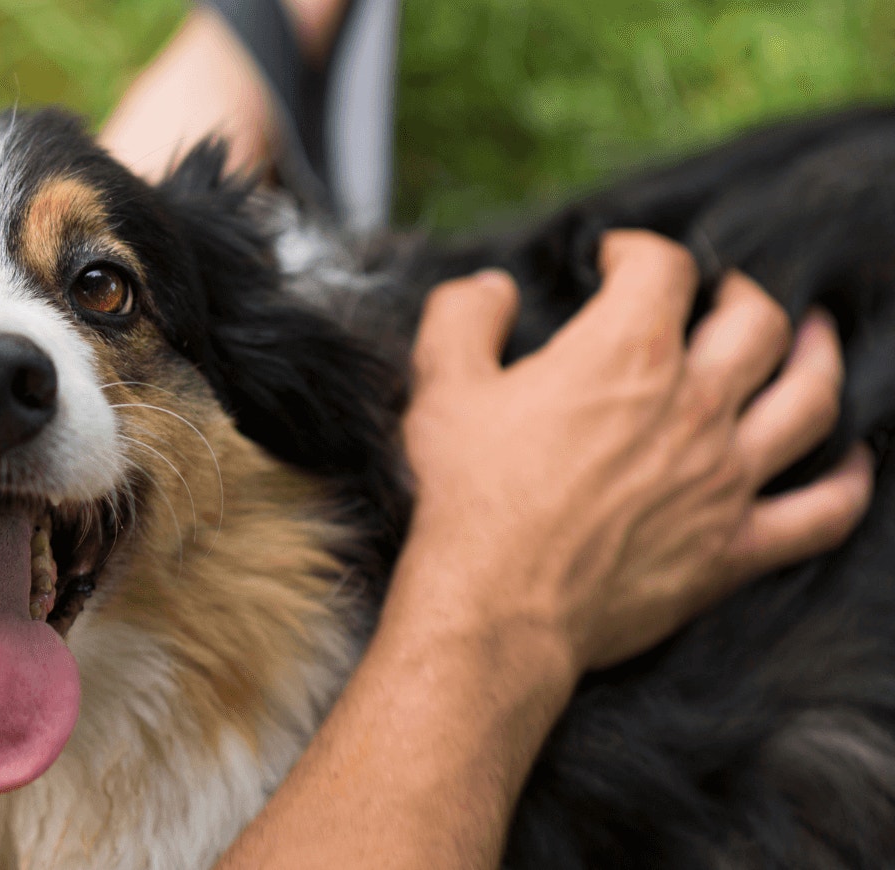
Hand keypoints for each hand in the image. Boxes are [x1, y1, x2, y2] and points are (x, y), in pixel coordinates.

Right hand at [399, 230, 872, 673]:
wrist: (496, 605)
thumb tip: (492, 289)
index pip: (665, 267)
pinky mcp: (734, 546)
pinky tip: (854, 467)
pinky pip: (821, 513)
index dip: (641, 250)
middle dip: (739, 294)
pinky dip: (848, 486)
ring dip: (818, 360)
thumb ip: (463, 317)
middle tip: (718, 296)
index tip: (618, 261)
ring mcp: (725, 477)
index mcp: (625, 353)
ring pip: (809, 400)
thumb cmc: (468, 497)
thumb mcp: (441, 387)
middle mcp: (693, 404)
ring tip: (811, 340)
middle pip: (757, 321)